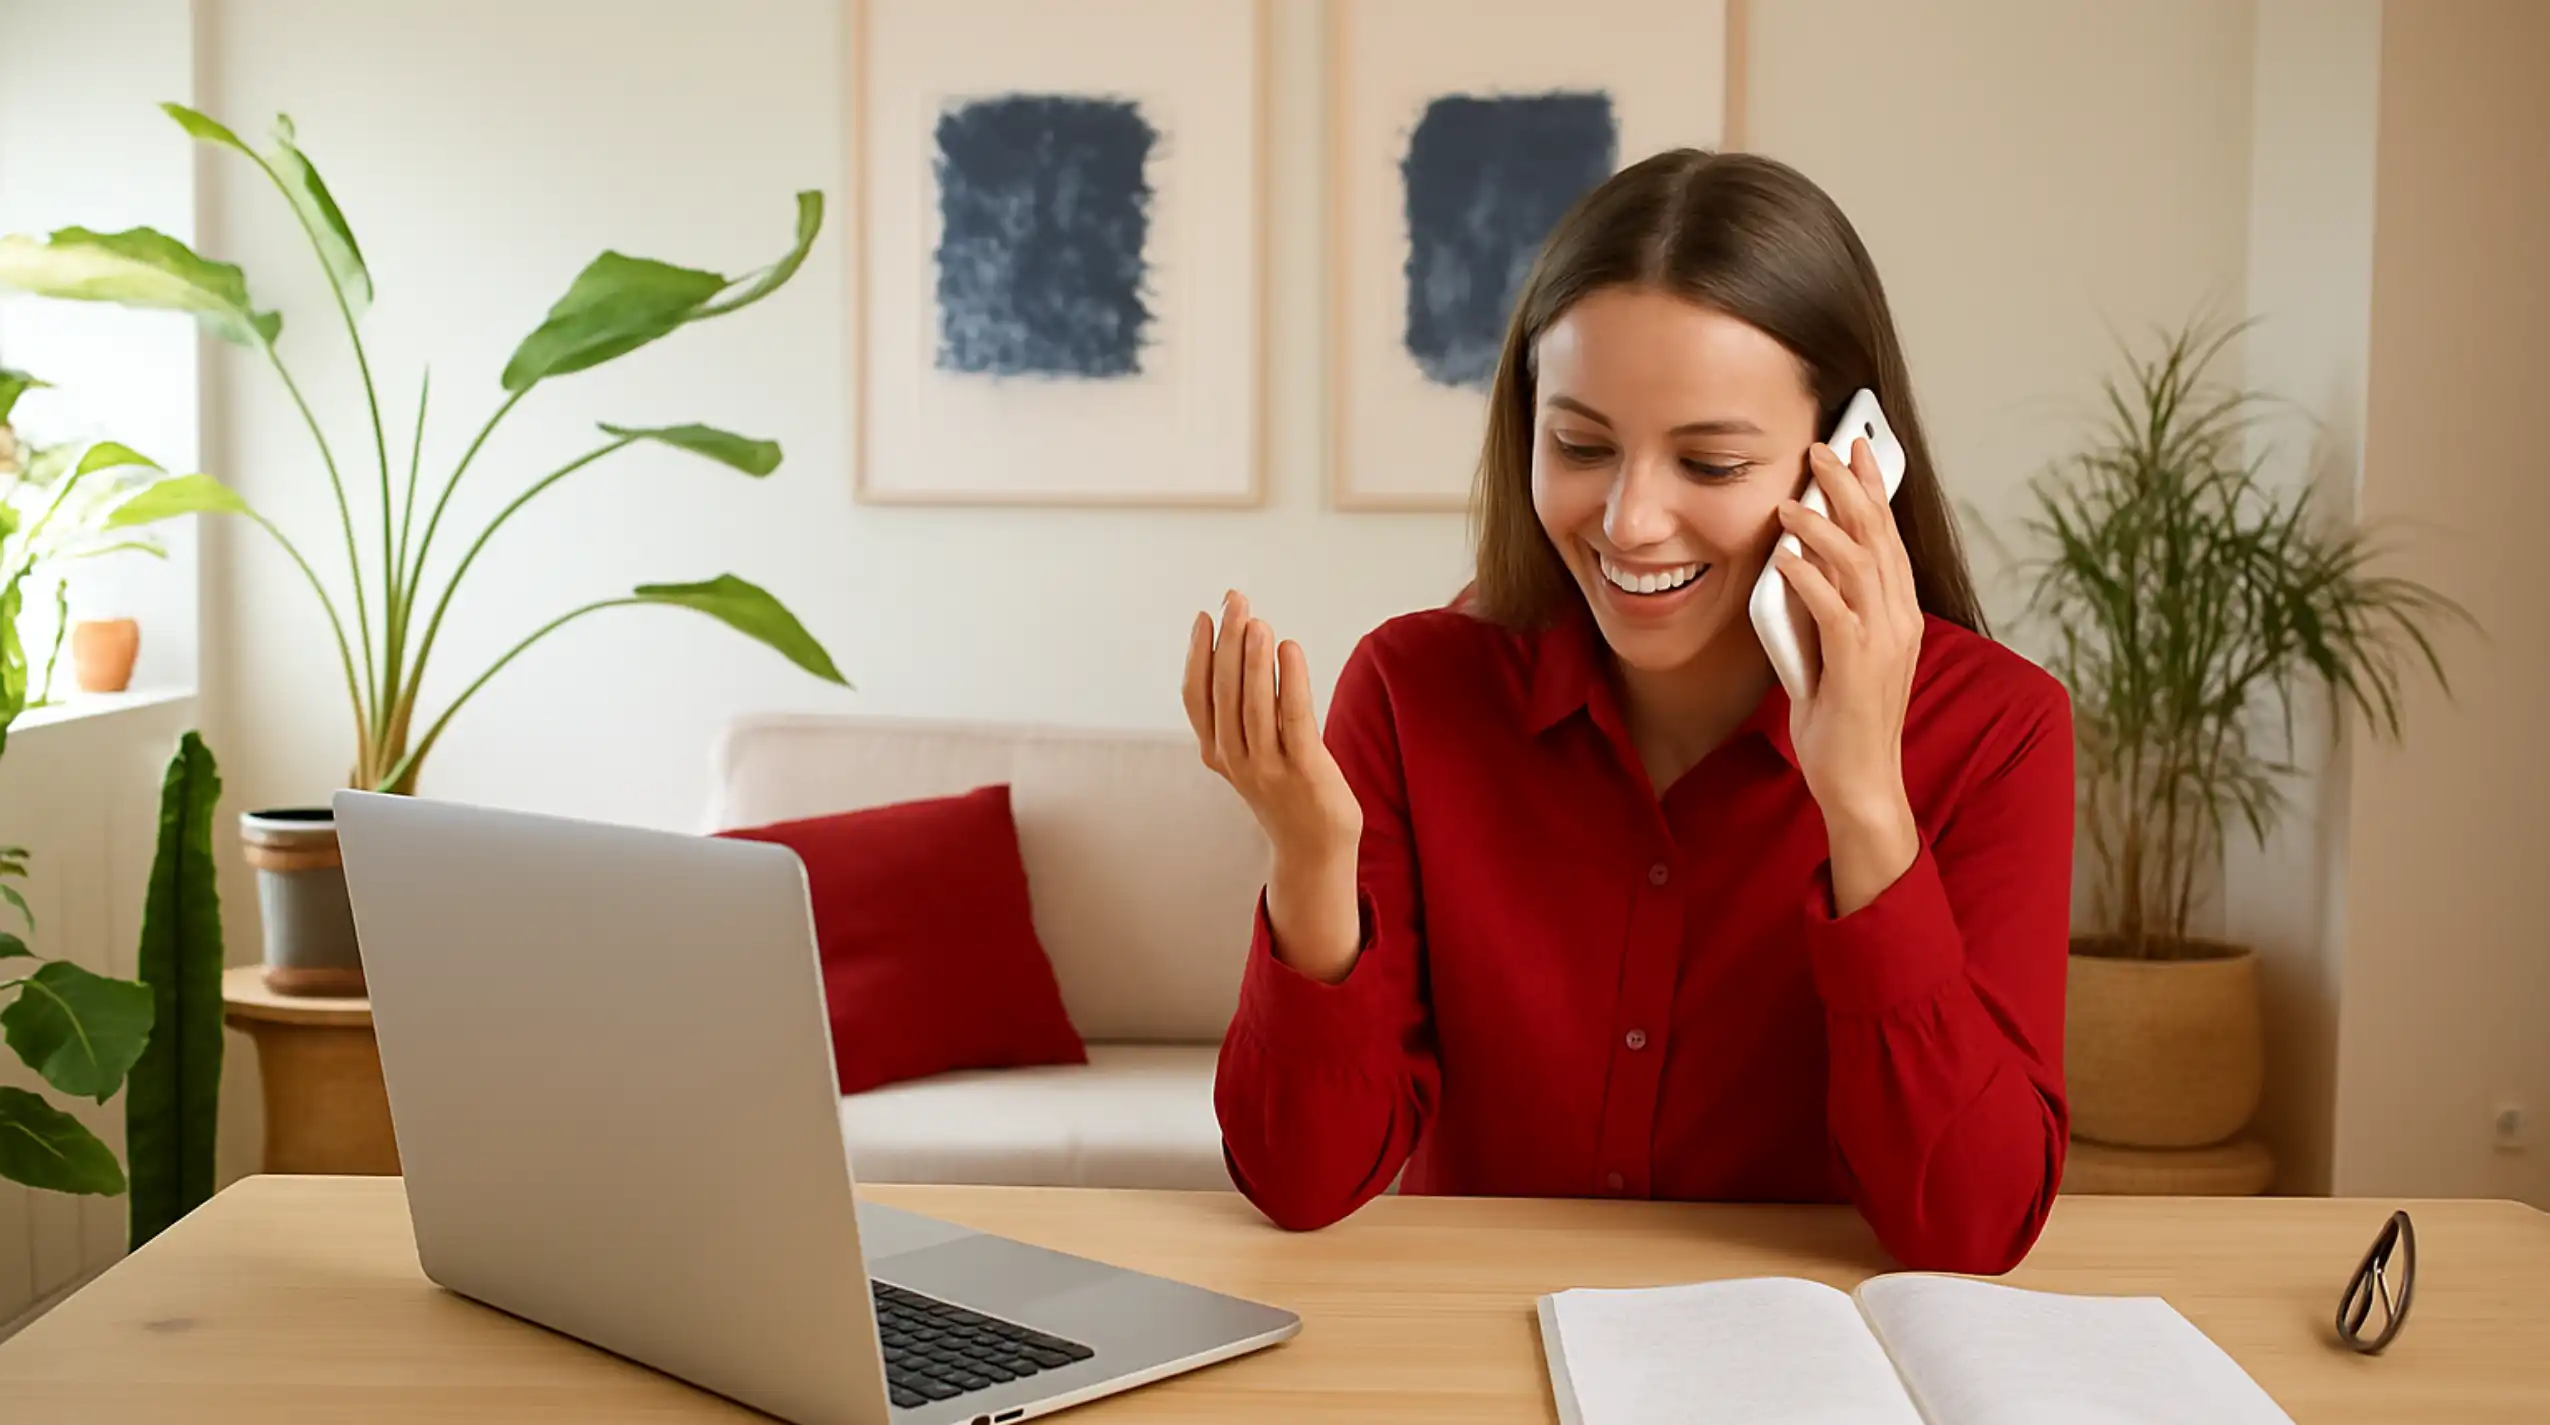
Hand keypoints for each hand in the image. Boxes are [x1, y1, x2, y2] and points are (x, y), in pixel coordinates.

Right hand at [1183, 591, 1361, 864]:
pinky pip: (1292, 717)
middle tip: (1234, 601)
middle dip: (1226, 641)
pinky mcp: (1303, 770)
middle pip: (1223, 692)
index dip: (1197, 654)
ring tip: (1257, 620)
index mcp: (1216, 753)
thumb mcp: (1251, 755)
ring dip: (1252, 658)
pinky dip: (1288, 680)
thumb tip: (1243, 653)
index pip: (1197, 696)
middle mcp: (1235, 760)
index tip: (1204, 616)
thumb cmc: (1286, 793)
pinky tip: (1289, 649)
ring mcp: (1267, 768)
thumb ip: (1241, 715)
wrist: (1314, 850)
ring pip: (1253, 704)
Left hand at [1773, 439, 1922, 907]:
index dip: (1874, 487)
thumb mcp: (1832, 650)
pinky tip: (1784, 556)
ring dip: (1825, 525)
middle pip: (1880, 536)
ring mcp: (1884, 642)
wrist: (1859, 781)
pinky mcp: (1860, 666)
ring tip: (1792, 498)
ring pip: (1862, 563)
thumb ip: (1824, 609)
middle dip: (1852, 486)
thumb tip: (1795, 565)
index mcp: (1898, 613)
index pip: (1888, 536)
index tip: (1857, 445)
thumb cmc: (1842, 719)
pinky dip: (1809, 577)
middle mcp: (1900, 620)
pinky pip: (1835, 609)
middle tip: (1822, 449)